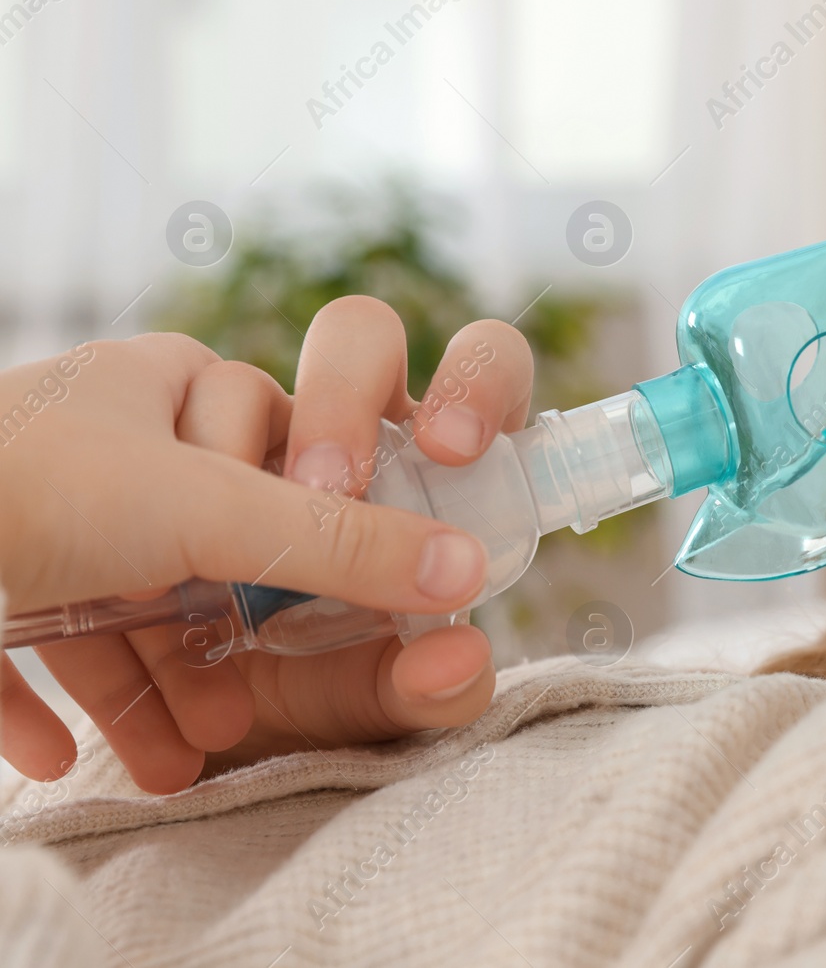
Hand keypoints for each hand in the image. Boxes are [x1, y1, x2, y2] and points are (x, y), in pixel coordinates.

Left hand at [0, 299, 532, 791]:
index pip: (287, 427)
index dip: (330, 500)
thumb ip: (340, 543)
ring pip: (126, 600)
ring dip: (154, 682)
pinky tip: (63, 752)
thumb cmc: (26, 487)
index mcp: (167, 385)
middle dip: (235, 623)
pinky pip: (32, 633)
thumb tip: (467, 569)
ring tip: (181, 754)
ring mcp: (38, 504)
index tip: (357, 565)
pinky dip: (55, 693)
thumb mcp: (204, 511)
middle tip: (253, 679)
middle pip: (212, 534)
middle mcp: (107, 435)